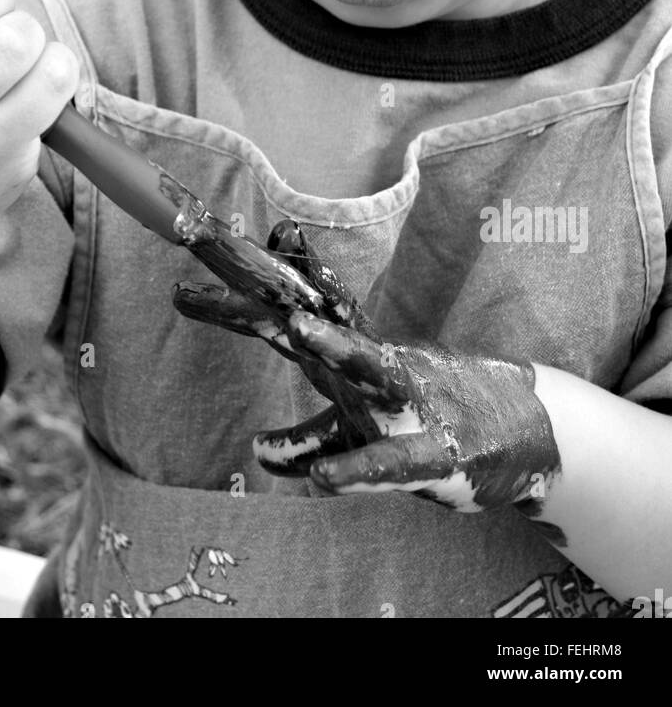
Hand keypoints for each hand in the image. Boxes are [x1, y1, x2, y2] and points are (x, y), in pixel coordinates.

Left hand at [174, 219, 561, 516]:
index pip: (277, 301)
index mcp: (342, 350)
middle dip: (250, 274)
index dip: (231, 270)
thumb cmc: (429, 419)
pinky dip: (359, 469)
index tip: (183, 227)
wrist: (523, 427)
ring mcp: (402, 401)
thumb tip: (258, 451)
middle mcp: (366, 361)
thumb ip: (306, 433)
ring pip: (364, 367)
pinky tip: (321, 480)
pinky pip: (391, 463)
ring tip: (293, 331)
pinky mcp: (435, 452)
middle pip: (300, 309)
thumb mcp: (356, 427)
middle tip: (197, 233)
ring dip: (331, 349)